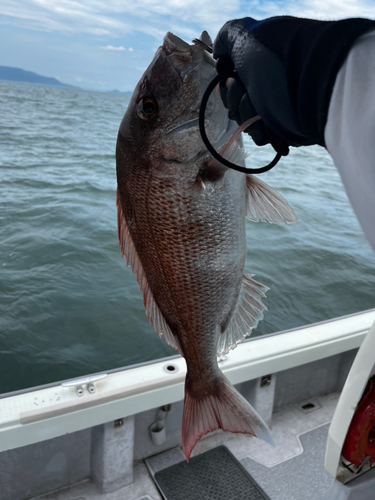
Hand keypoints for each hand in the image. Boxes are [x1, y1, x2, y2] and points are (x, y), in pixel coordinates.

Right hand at [213, 16, 374, 150]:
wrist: (310, 85)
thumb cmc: (277, 59)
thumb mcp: (245, 35)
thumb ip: (226, 40)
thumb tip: (219, 55)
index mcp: (261, 65)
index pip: (232, 82)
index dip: (226, 85)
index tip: (229, 78)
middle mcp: (268, 86)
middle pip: (236, 104)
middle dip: (236, 99)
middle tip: (249, 91)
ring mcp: (277, 108)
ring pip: (247, 123)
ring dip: (248, 116)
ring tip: (262, 108)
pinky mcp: (286, 129)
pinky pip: (262, 138)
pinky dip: (261, 131)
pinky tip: (268, 121)